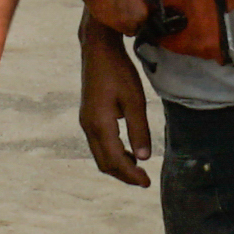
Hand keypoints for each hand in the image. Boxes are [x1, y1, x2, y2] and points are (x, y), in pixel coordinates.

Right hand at [78, 28, 153, 186]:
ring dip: (118, 165)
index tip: (147, 183)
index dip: (131, 175)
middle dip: (124, 175)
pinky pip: (98, 144)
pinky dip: (112, 153)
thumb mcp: (135, 100)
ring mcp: (86, 122)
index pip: (115, 160)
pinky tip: (128, 151)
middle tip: (144, 181)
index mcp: (100, 124)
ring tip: (138, 168)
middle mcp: (89, 127)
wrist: (98, 50)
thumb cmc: (118, 71)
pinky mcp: (88, 117)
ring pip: (100, 155)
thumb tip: (144, 157)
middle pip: (104, 163)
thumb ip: (139, 130)